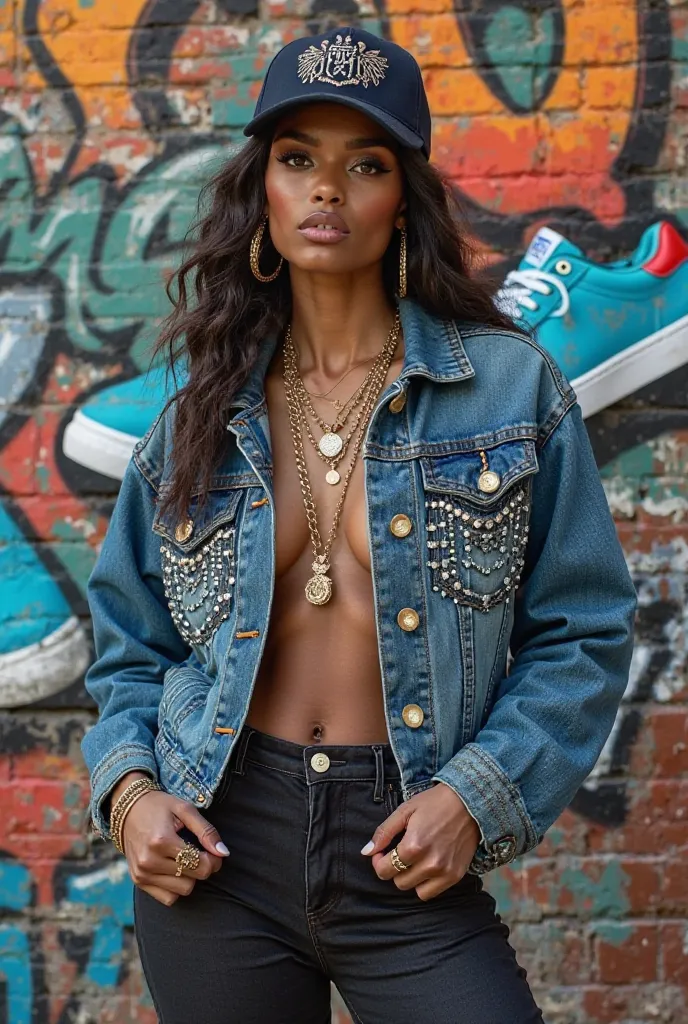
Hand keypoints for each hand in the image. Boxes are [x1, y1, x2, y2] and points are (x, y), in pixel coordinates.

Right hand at [115, 781, 228, 905]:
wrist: (128, 810)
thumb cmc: (159, 807)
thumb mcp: (185, 809)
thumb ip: (206, 831)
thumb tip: (223, 852)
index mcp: (161, 841)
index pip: (200, 866)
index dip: (214, 861)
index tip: (213, 851)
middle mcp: (149, 861)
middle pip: (192, 881)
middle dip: (202, 868)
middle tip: (201, 853)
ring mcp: (142, 874)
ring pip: (181, 891)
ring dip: (189, 878)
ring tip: (184, 859)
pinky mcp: (138, 881)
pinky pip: (168, 898)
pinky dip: (176, 887)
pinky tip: (174, 869)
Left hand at [361, 782, 480, 900]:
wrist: (469, 802)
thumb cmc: (434, 803)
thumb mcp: (405, 810)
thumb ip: (384, 832)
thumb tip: (366, 852)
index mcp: (413, 845)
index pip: (384, 870)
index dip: (378, 861)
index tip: (382, 852)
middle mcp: (429, 863)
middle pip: (398, 882)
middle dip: (394, 869)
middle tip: (399, 853)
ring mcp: (444, 872)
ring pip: (414, 890)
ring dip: (410, 878)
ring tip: (414, 860)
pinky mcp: (456, 876)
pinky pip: (432, 893)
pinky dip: (425, 884)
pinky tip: (427, 866)